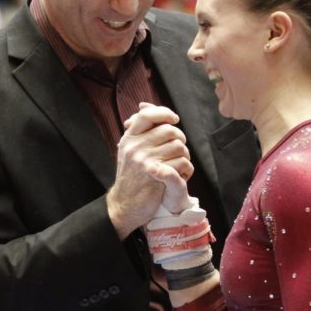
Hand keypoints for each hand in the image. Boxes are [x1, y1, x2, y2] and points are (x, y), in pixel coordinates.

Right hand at [107, 103, 192, 238]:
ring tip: (180, 165)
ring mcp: (145, 161)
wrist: (124, 205)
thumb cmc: (131, 176)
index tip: (174, 119)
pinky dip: (186, 170)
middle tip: (179, 151)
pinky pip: (182, 164)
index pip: (147, 115)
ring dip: (185, 157)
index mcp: (129, 138)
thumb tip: (144, 105)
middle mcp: (135, 147)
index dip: (164, 113)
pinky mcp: (156, 175)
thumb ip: (138, 129)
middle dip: (180, 139)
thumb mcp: (129, 149)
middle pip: (169, 130)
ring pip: (179, 147)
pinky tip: (182, 175)